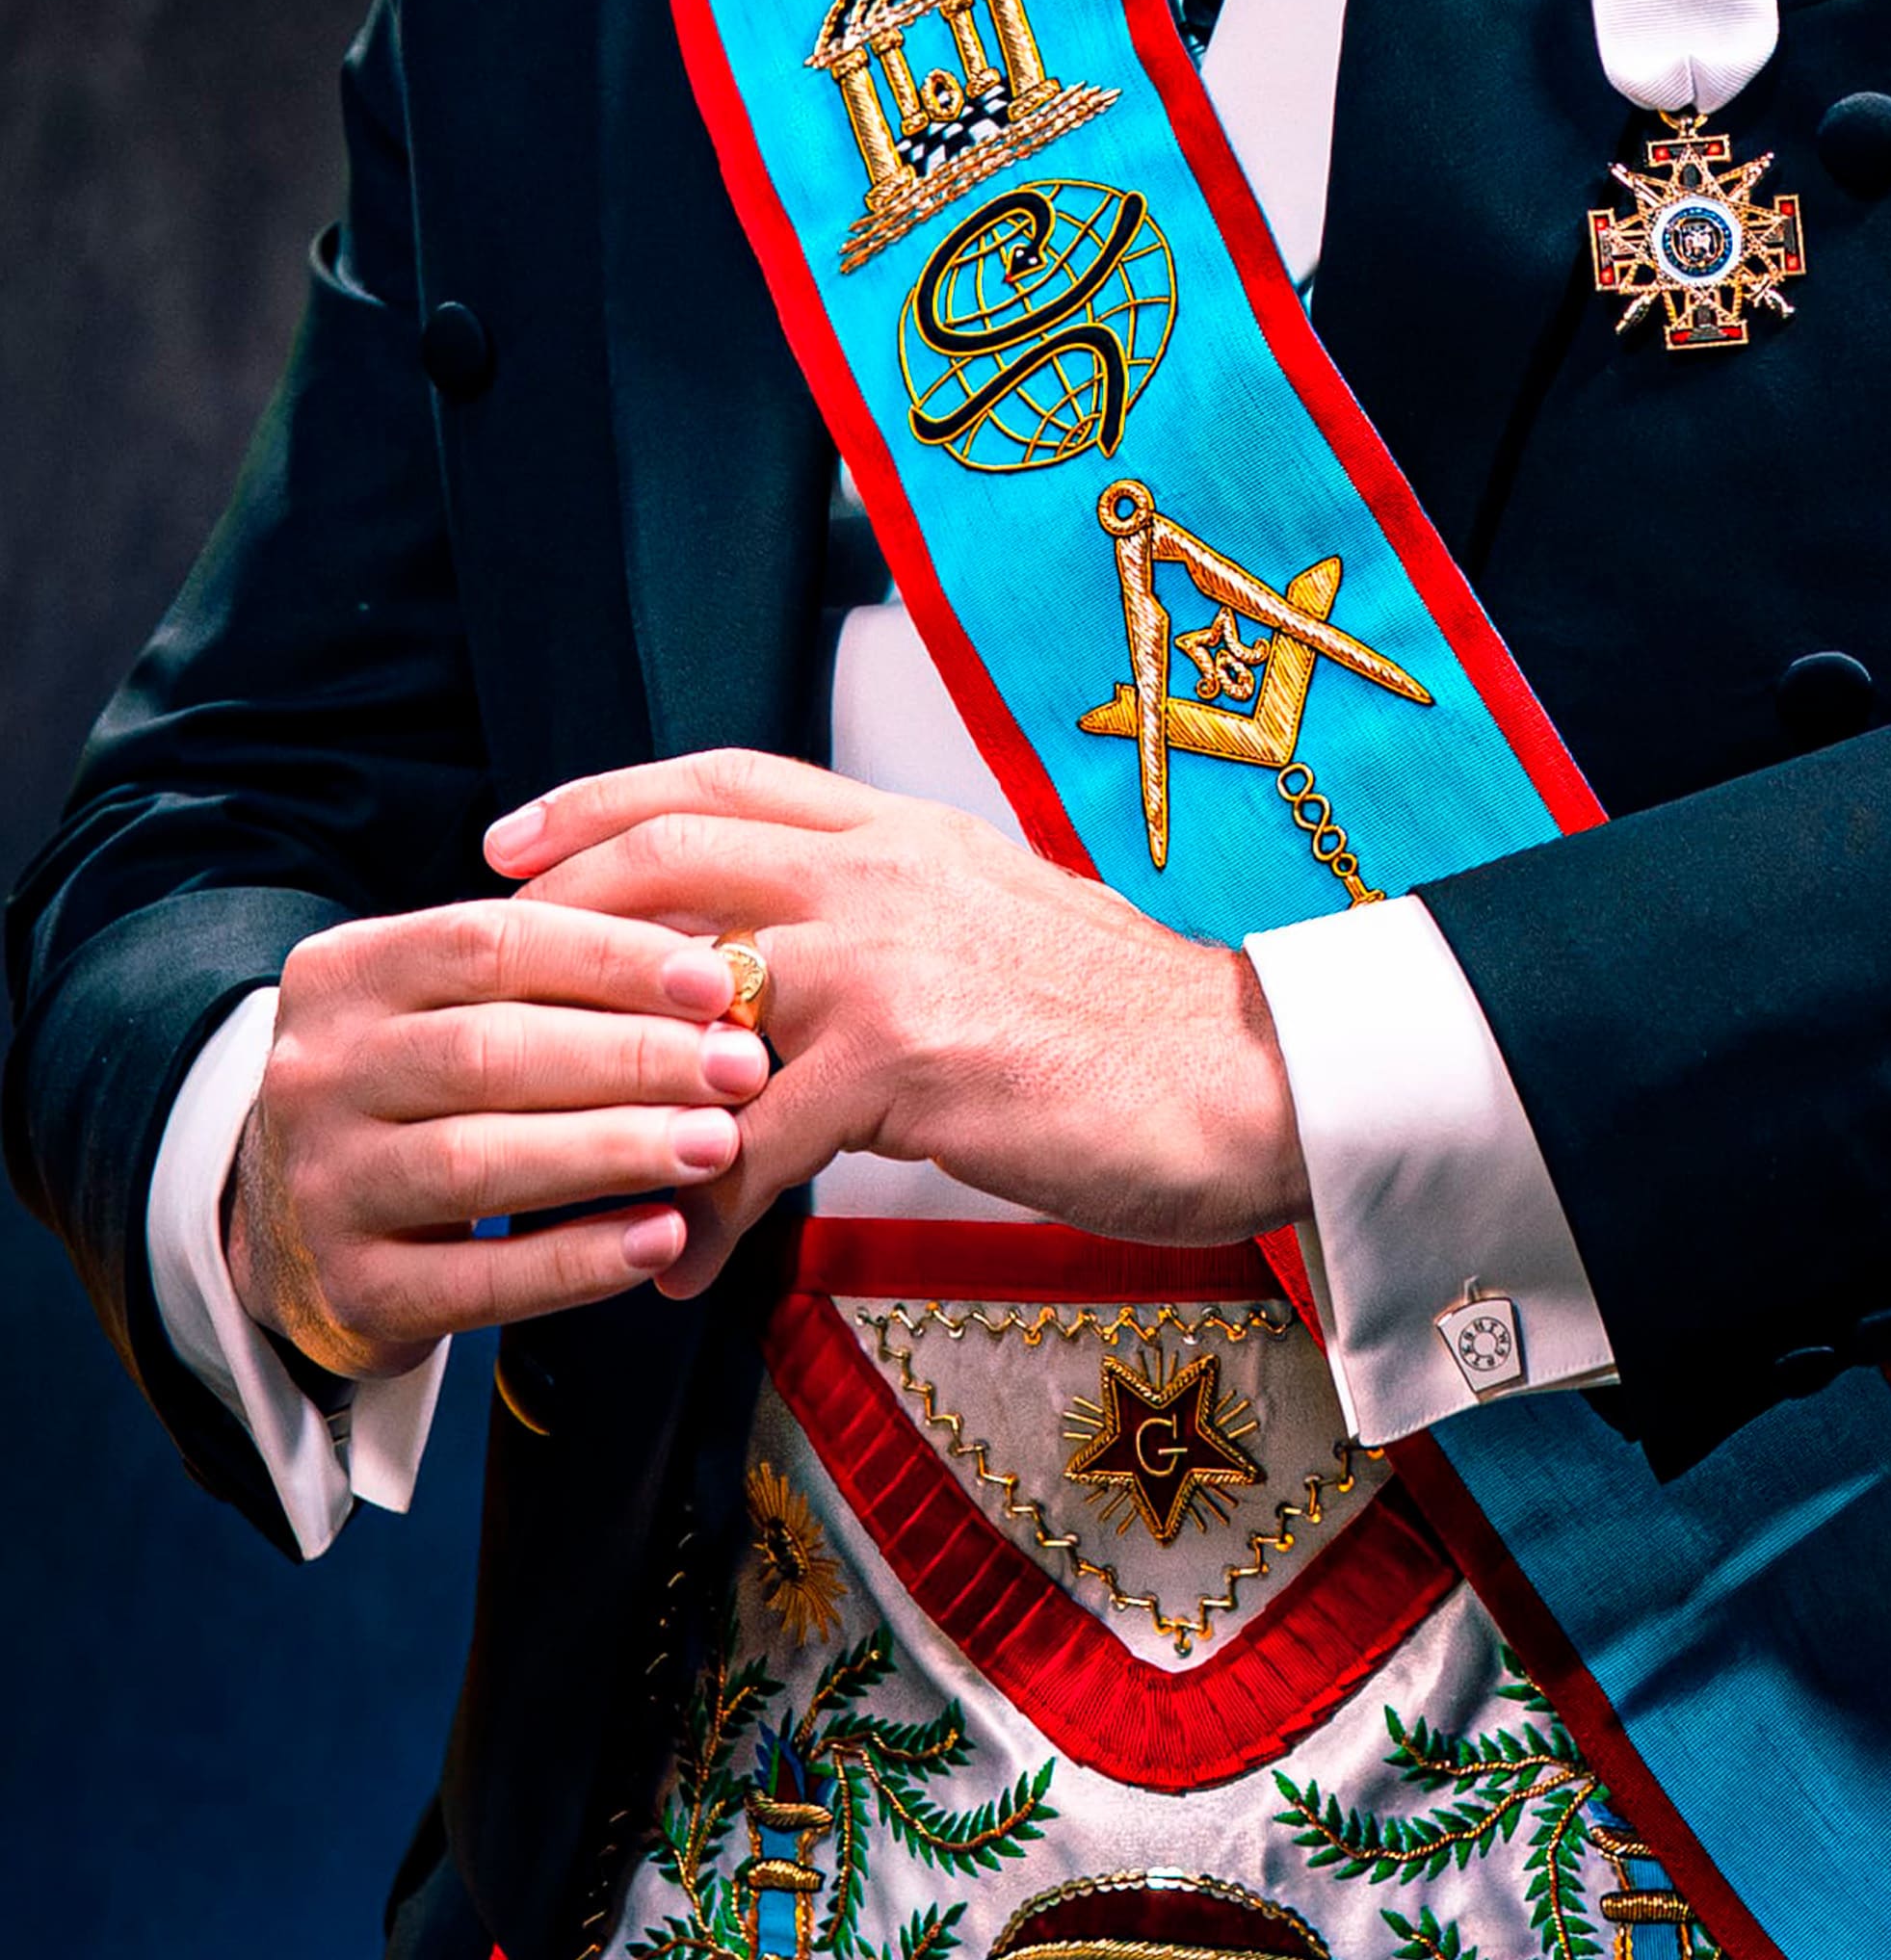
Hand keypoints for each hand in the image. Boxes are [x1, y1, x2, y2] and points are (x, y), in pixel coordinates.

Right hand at [226, 901, 771, 1377]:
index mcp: (346, 973)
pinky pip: (475, 1281)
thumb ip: (550, 978)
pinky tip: (660, 1238)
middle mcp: (317, 1072)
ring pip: (480, 1163)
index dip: (612, 957)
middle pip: (490, 1052)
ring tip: (717, 1145)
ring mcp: (322, 1186)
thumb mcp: (446, 1005)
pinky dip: (576, 1260)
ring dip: (614, 1151)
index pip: (491, 942)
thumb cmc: (416, 1087)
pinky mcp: (348, 1291)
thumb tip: (711, 972)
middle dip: (632, 1058)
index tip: (718, 981)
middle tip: (741, 1068)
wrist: (288, 1217)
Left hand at [484, 750, 1306, 1295]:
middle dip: (556, 914)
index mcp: (906, 829)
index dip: (602, 799)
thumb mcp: (1001, 920)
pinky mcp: (905, 1054)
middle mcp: (886, 868)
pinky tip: (683, 1272)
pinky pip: (751, 1139)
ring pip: (685, 1000)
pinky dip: (700, 1214)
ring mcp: (890, 953)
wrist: (1248, 1078)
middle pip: (673, 853)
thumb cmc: (1132, 1025)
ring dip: (605, 1094)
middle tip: (482, 979)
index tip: (515, 838)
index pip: (722, 778)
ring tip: (553, 1171)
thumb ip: (898, 917)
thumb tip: (802, 953)